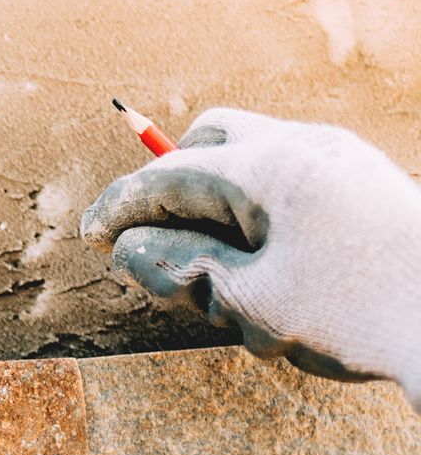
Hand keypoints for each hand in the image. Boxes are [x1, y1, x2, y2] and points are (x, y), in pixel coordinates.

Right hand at [81, 108, 420, 405]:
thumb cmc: (360, 316)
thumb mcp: (251, 302)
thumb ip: (178, 269)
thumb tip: (126, 247)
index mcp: (273, 168)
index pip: (168, 174)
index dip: (119, 207)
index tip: (89, 239)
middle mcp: (309, 147)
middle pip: (211, 138)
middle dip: (171, 184)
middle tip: (153, 242)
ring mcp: (343, 161)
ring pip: (251, 158)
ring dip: (217, 204)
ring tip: (225, 281)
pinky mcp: (365, 185)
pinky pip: (290, 179)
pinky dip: (258, 212)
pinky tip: (272, 272)